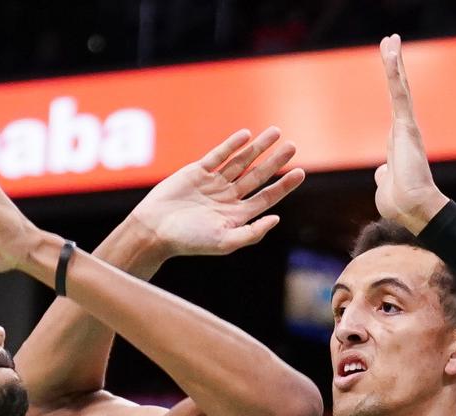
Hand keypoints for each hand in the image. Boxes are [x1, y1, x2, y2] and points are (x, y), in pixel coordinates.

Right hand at [127, 128, 304, 257]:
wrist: (154, 229)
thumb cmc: (188, 241)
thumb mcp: (224, 242)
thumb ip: (251, 232)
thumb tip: (277, 219)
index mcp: (236, 216)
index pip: (266, 197)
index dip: (284, 185)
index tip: (300, 172)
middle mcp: (228, 198)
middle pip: (258, 176)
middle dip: (275, 161)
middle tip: (293, 146)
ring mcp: (213, 183)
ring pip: (240, 162)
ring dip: (257, 147)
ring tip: (275, 133)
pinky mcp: (197, 172)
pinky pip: (218, 156)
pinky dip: (231, 145)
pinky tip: (246, 135)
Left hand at [374, 35, 447, 232]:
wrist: (413, 210)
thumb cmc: (400, 204)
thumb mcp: (386, 185)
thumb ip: (384, 174)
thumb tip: (382, 172)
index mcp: (399, 142)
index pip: (395, 106)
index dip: (393, 86)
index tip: (390, 67)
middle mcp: (404, 130)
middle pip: (398, 91)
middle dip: (394, 66)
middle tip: (390, 41)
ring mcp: (406, 127)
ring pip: (399, 88)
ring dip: (394, 62)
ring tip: (390, 39)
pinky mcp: (406, 126)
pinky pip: (398, 93)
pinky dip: (395, 72)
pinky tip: (391, 51)